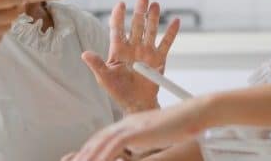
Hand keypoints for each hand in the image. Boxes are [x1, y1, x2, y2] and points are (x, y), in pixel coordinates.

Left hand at [72, 98, 209, 160]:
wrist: (193, 113)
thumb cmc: (178, 126)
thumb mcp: (153, 136)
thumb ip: (140, 142)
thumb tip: (132, 151)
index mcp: (127, 125)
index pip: (101, 139)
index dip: (87, 151)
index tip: (78, 160)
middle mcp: (125, 124)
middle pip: (96, 141)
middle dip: (82, 155)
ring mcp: (130, 126)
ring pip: (101, 144)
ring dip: (88, 157)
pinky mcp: (137, 131)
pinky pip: (114, 146)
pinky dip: (103, 156)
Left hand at [82, 0, 179, 112]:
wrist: (136, 103)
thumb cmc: (118, 91)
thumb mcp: (105, 78)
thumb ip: (97, 65)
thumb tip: (84, 54)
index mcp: (118, 50)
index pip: (117, 29)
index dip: (119, 16)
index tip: (121, 4)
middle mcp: (133, 47)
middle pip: (136, 25)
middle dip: (139, 11)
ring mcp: (147, 52)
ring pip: (151, 30)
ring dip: (153, 18)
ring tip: (155, 4)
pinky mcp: (159, 59)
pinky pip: (166, 43)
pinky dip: (171, 33)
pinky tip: (175, 21)